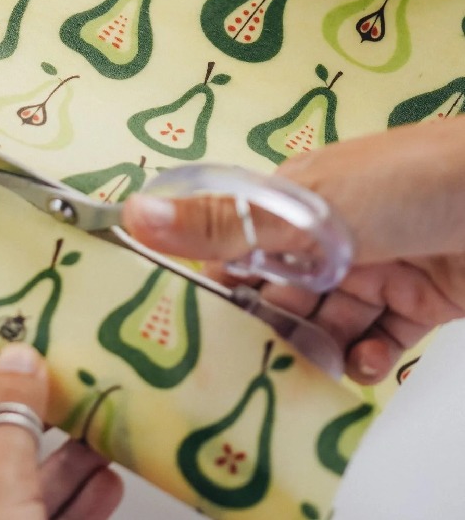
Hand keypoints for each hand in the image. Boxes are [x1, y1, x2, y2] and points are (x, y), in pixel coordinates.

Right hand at [122, 117, 464, 383]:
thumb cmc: (406, 184)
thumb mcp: (302, 209)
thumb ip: (220, 223)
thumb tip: (135, 214)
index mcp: (288, 203)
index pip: (233, 248)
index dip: (214, 287)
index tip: (194, 329)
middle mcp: (326, 234)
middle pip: (279, 292)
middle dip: (267, 329)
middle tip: (250, 369)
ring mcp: (374, 264)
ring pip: (328, 318)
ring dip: (318, 347)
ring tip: (310, 371)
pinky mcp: (420, 294)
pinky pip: (381, 335)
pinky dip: (369, 355)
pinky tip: (363, 363)